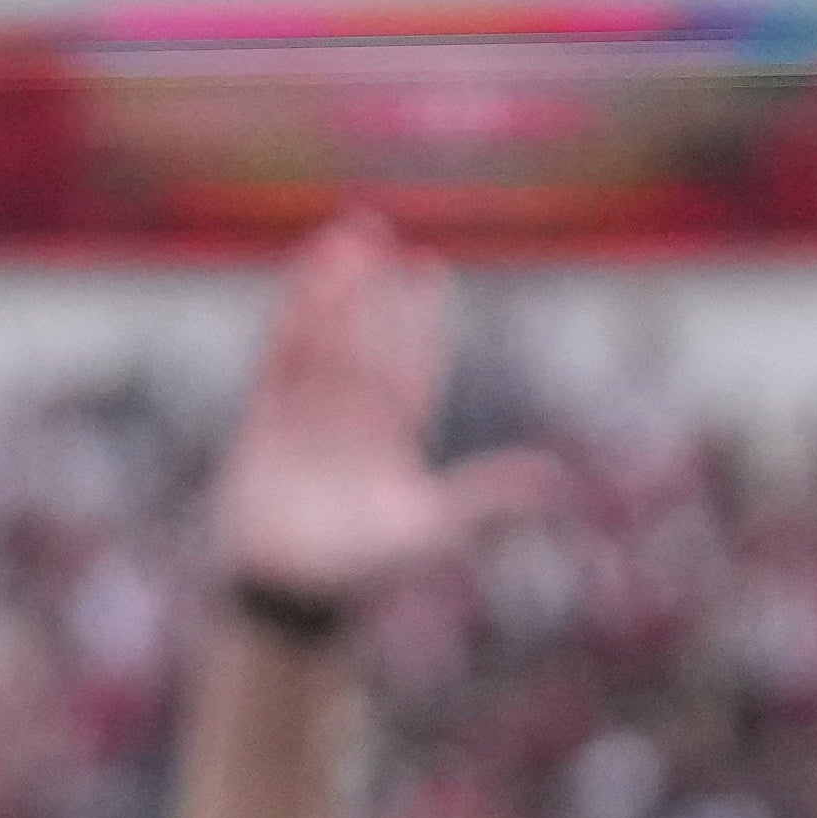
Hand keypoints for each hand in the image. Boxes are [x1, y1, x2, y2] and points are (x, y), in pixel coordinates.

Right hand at [211, 215, 549, 614]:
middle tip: (371, 226)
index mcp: (396, 434)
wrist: (291, 591)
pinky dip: (286, 324)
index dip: (418, 317)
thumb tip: (554, 478)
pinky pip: (276, 362)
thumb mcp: (432, 531)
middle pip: (363, 333)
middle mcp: (352, 415)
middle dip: (368, 284)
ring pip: (320, 337)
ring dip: (327, 291)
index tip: (425, 267)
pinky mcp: (263, 422)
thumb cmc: (364, 569)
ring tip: (332, 241)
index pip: (411, 360)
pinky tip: (292, 288)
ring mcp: (307, 415)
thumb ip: (485, 499)